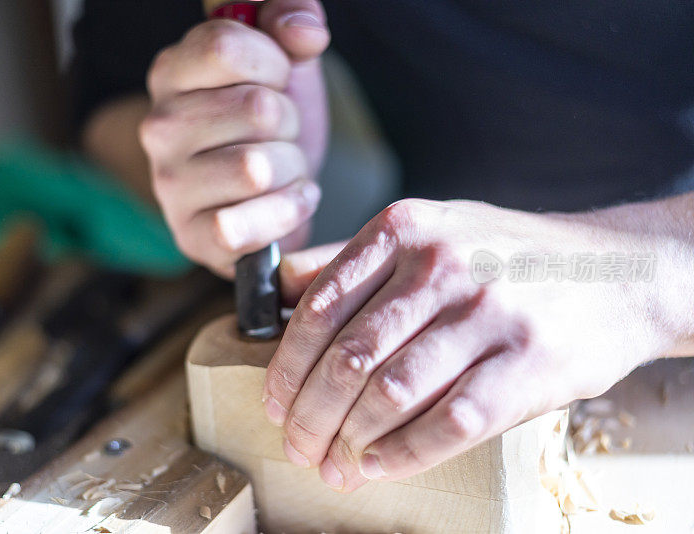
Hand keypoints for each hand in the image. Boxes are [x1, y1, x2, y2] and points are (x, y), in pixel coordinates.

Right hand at [140, 0, 329, 277]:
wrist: (276, 193)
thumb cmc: (273, 124)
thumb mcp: (286, 57)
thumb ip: (291, 16)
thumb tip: (304, 32)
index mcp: (171, 73)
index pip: (225, 47)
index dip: (273, 64)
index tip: (277, 81)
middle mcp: (159, 128)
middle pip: (255, 109)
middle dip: (290, 123)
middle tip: (280, 135)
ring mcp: (170, 186)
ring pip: (257, 169)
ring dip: (292, 170)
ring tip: (283, 169)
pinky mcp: (192, 237)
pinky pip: (243, 226)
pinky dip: (286, 213)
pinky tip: (287, 203)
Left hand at [265, 198, 686, 491]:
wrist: (615, 271)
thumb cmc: (505, 258)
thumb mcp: (429, 232)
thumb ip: (353, 260)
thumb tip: (279, 289)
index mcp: (405, 230)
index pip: (319, 308)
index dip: (286, 367)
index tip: (276, 404)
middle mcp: (442, 265)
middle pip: (348, 357)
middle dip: (311, 414)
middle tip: (297, 445)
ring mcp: (488, 313)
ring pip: (391, 393)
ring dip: (348, 441)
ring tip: (332, 465)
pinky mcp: (528, 363)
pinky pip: (449, 422)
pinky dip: (402, 453)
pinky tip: (377, 465)